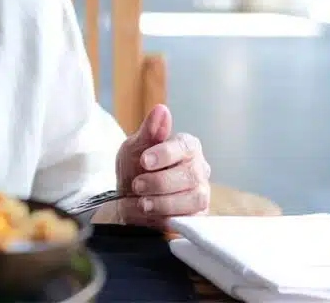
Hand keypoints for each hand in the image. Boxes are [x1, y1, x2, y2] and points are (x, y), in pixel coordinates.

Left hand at [113, 104, 210, 228]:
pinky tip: (151, 214)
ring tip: (142, 203)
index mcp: (187, 147)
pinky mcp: (198, 216)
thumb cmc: (135, 169)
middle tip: (137, 185)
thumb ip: (148, 131)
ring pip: (194, 198)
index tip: (144, 161)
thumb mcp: (134, 148)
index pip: (185, 146)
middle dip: (160, 182)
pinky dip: (168, 217)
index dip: (165, 154)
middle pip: (191, 174)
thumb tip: (161, 110)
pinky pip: (191, 219)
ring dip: (164, 202)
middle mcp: (199, 169)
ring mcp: (201, 193)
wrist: (128, 200)